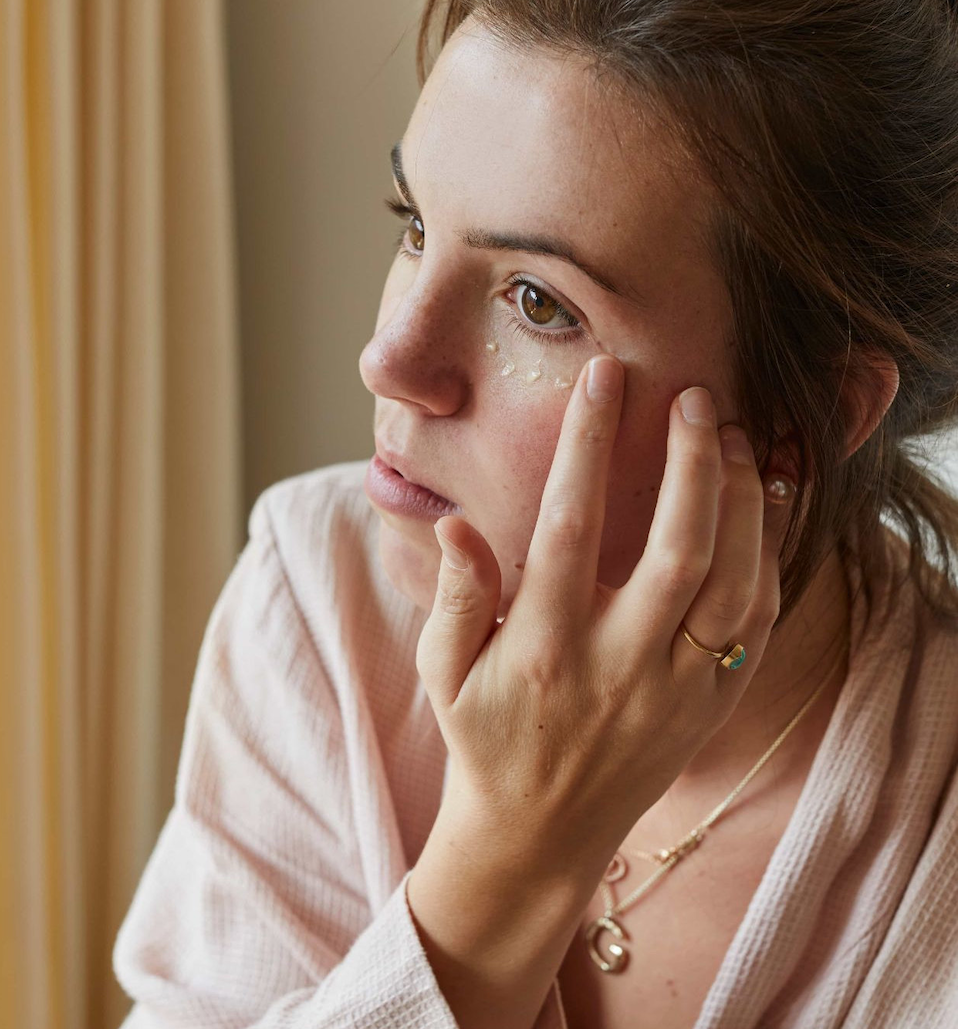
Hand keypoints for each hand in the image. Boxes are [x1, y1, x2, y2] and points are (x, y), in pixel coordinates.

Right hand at [415, 353, 789, 880]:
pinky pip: (756, 625)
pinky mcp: (710, 706)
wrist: (540, 835)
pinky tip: (763, 503)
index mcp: (546, 648)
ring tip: (739, 436)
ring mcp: (674, 691)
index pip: (570, 527)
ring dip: (743, 502)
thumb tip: (456, 522)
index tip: (603, 379)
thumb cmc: (485, 738)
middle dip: (693, 464)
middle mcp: (619, 667)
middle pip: (676, 551)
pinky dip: (768, 557)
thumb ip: (457, 597)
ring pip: (732, 585)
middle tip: (698, 396)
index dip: (588, 446)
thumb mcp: (445, 672)